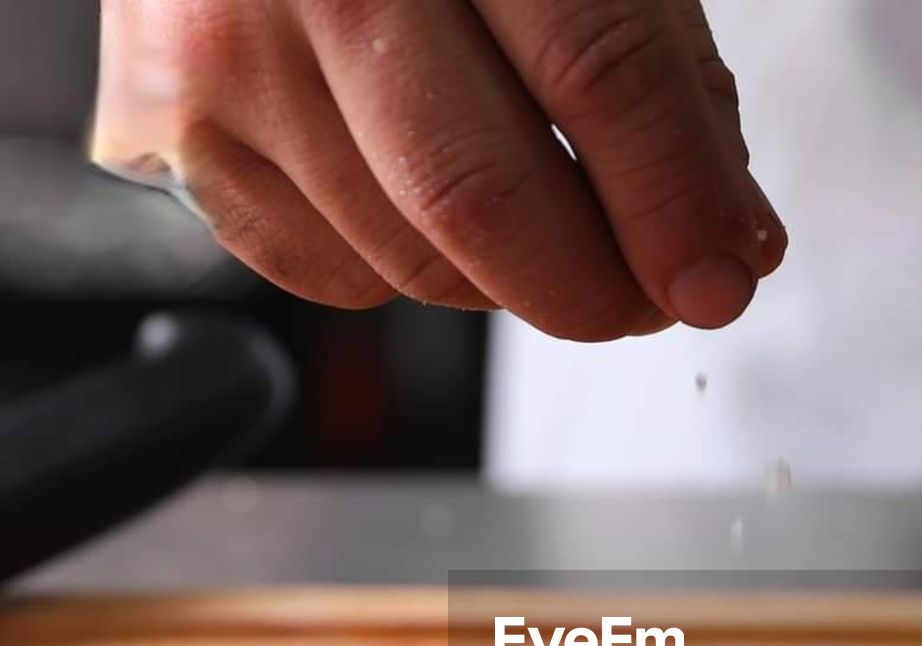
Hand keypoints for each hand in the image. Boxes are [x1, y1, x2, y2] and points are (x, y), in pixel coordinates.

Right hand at [94, 0, 786, 338]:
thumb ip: (657, 74)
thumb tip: (725, 241)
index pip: (600, 71)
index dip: (676, 200)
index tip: (722, 282)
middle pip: (484, 197)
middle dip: (595, 288)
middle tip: (647, 301)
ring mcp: (229, 53)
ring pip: (417, 260)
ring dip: (513, 283)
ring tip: (543, 231)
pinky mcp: (181, 135)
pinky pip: (339, 275)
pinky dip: (415, 270)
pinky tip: (429, 206)